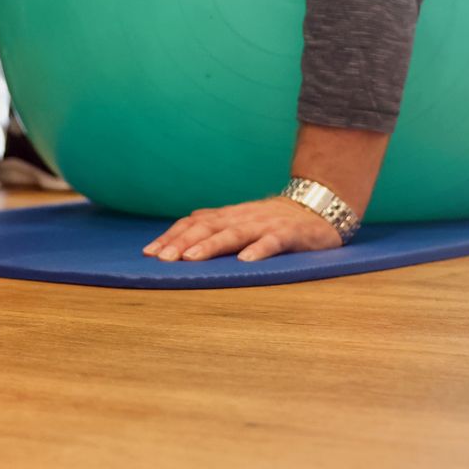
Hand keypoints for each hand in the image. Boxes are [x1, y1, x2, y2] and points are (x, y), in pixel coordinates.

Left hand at [144, 195, 343, 262]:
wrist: (320, 207)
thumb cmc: (274, 220)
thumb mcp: (242, 220)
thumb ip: (216, 225)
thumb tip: (181, 233)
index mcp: (229, 216)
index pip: (194, 223)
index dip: (172, 236)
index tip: (149, 253)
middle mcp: (242, 217)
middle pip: (208, 227)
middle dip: (183, 242)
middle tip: (162, 258)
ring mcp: (265, 224)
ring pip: (234, 234)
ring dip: (211, 246)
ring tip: (191, 259)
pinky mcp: (290, 234)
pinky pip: (273, 242)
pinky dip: (259, 250)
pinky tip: (246, 261)